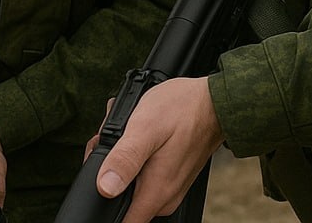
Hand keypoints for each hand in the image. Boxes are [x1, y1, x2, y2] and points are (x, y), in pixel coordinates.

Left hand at [94, 76, 222, 222]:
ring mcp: (170, 188)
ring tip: (123, 133)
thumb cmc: (182, 109)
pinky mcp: (173, 177)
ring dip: (122, 164)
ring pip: (133, 187)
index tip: (98, 173)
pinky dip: (136, 159)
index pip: (121, 221)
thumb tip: (104, 188)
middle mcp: (164, 198)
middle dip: (108, 175)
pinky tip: (136, 136)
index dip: (102, 199)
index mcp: (156, 192)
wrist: (213, 101)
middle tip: (108, 140)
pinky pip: (146, 177)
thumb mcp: (146, 127)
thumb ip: (125, 159)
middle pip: (123, 202)